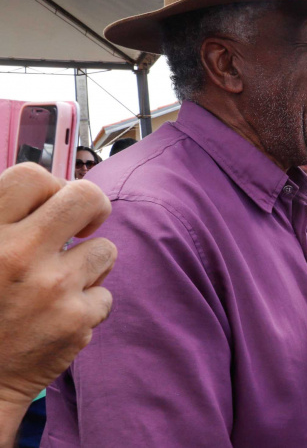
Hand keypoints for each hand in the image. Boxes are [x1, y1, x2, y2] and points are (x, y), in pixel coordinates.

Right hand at [0, 164, 114, 412]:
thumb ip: (3, 221)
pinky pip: (104, 295)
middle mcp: (18, 254)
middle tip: (84, 226)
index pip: (32, 176)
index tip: (48, 206)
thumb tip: (48, 190)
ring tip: (58, 284)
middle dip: (93, 208)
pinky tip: (57, 318)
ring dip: (89, 264)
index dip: (48, 187)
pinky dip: (86, 306)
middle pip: (87, 197)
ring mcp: (51, 288)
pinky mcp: (76, 321)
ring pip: (106, 249)